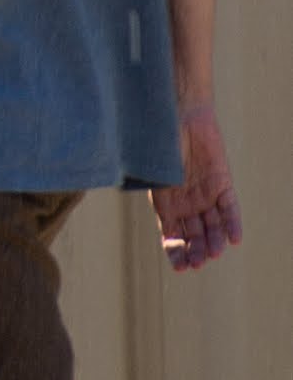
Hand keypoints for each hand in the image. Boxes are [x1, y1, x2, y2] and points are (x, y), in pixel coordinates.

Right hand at [156, 104, 241, 270]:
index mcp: (164, 202)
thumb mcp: (149, 168)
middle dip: (196, 250)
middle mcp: (186, 203)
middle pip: (194, 234)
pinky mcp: (222, 184)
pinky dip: (232, 223)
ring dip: (213, 240)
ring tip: (214, 252)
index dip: (176, 251)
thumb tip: (146, 204)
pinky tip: (233, 238)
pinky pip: (230, 208)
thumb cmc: (156, 139)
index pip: (171, 234)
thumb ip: (152, 188)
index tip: (181, 266)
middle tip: (199, 262)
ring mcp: (205, 194)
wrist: (178, 113)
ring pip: (212, 225)